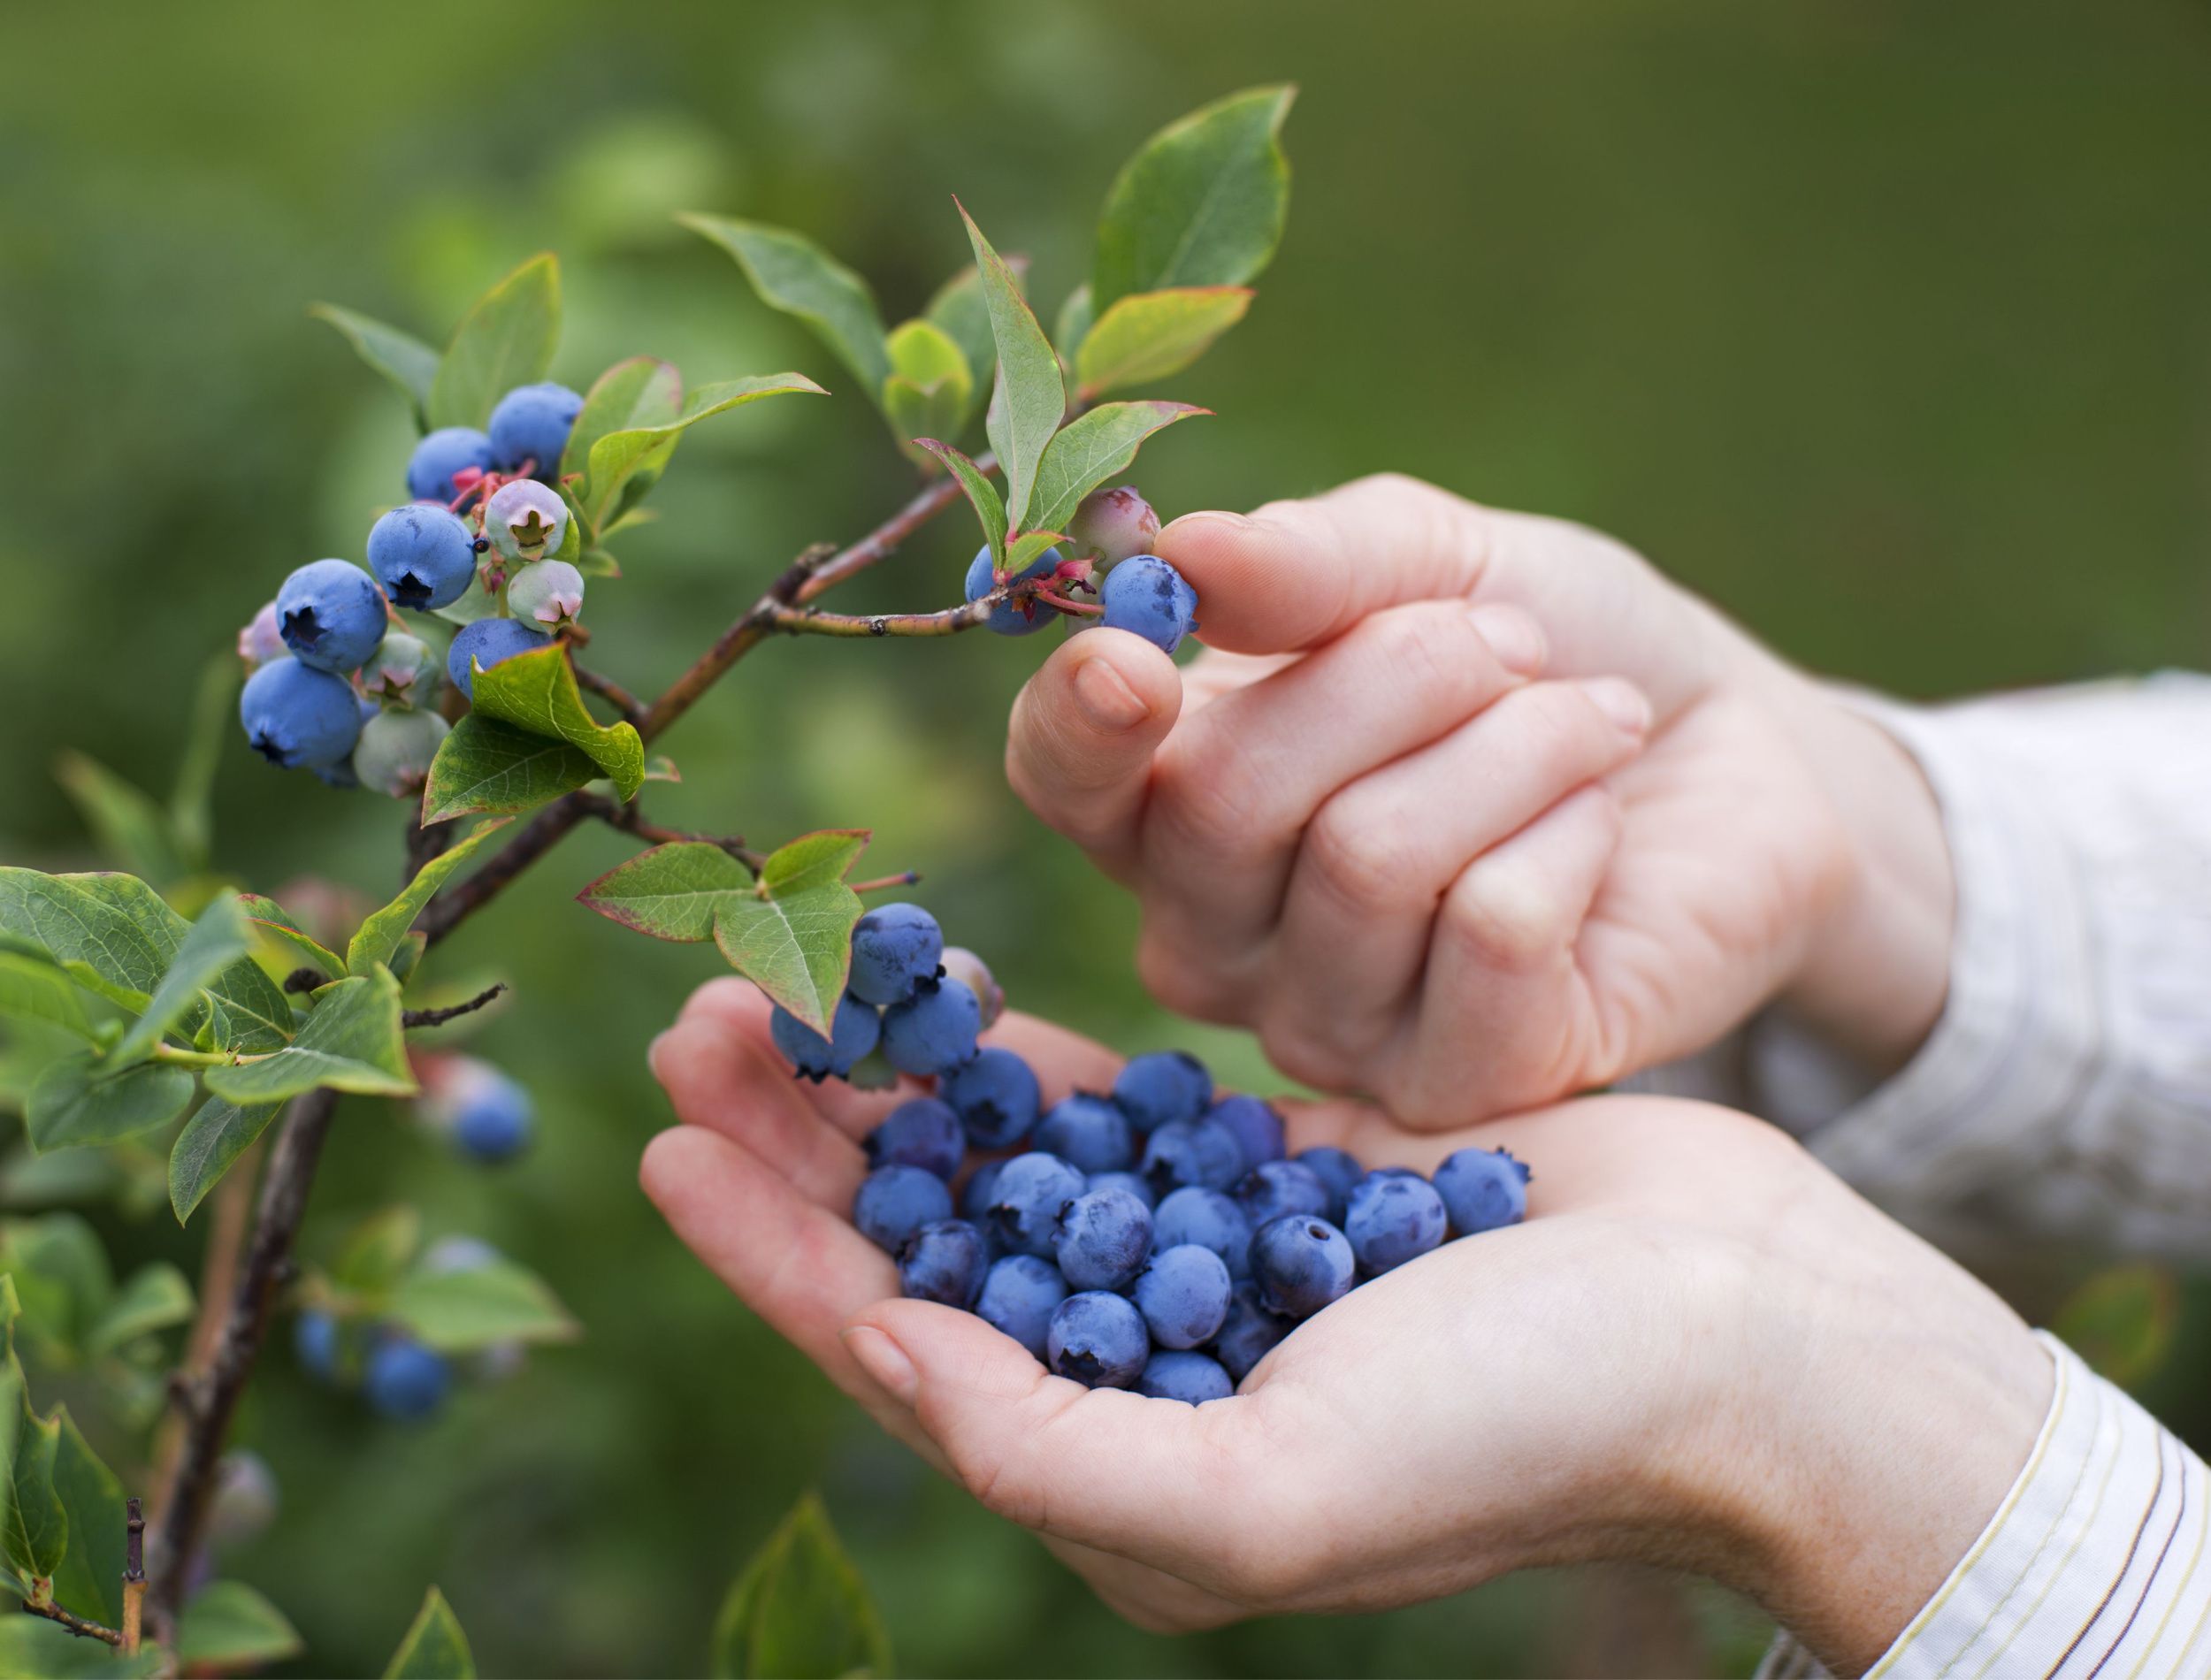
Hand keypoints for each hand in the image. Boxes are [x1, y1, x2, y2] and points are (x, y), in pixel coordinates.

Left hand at [642, 979, 2046, 1673]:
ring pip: (1001, 1161)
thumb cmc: (1520, 1431)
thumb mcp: (1269, 1492)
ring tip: (788, 984)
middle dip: (806, 1140)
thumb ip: (1055, 1450)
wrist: (1735, 1331)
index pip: (892, 1352)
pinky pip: (1115, 1104)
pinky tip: (947, 993)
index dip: (767, 1251)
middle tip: (700, 1019)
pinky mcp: (1277, 1170)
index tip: (663, 1141)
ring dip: (893, 1079)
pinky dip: (1024, 1054)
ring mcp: (1207, 1263)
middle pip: (926, 1241)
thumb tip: (884, 1357)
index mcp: (1123, 1474)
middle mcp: (1146, 1372)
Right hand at [1006, 475, 1954, 1122]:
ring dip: (1514, 744)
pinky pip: (1490, 932)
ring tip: (1587, 720)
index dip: (1079, 724)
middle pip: (1227, 802)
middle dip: (1397, 674)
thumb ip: (1310, 564)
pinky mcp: (1458, 1085)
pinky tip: (1599, 826)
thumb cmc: (1548, 651)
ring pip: (1369, 860)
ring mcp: (1327, 1027)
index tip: (1139, 657)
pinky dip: (1570, 834)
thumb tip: (1182, 553)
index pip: (1062, 781)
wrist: (1731, 756)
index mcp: (1171, 795)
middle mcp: (1217, 934)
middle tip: (1513, 646)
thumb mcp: (1435, 561)